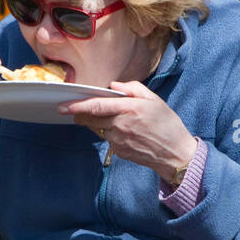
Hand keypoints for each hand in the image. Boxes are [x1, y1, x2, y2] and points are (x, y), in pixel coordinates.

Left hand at [57, 80, 196, 181]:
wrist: (175, 153)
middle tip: (74, 110)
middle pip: (90, 119)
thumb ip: (132, 89)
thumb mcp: (154, 100)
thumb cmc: (167, 124)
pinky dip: (108, 133)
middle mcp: (121, 125)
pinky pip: (107, 139)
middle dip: (80, 114)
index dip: (77, 106)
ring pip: (97, 129)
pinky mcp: (119, 151)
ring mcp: (119, 140)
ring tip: (107, 118)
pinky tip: (121, 131)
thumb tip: (113, 86)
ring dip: (95, 123)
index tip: (63, 105)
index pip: (97, 106)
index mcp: (129, 109)